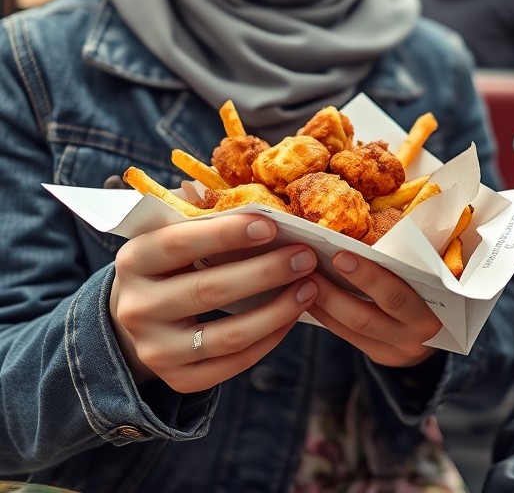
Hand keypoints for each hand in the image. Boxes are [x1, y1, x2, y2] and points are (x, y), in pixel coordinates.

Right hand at [109, 214, 317, 392]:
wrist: (138, 314)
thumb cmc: (171, 260)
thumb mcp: (173, 233)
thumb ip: (206, 217)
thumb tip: (262, 204)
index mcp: (134, 260)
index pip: (180, 244)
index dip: (227, 234)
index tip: (271, 226)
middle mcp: (137, 308)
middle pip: (209, 290)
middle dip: (266, 272)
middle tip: (305, 257)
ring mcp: (154, 350)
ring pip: (227, 335)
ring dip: (277, 310)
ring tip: (310, 287)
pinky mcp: (177, 380)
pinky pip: (232, 364)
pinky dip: (269, 339)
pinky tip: (292, 316)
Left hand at [307, 251, 442, 366]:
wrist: (446, 325)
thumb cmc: (437, 281)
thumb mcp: (436, 270)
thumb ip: (414, 258)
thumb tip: (373, 227)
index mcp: (436, 309)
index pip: (397, 295)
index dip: (368, 277)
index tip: (340, 255)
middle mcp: (417, 334)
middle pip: (366, 316)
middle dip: (334, 291)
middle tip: (310, 267)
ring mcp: (398, 349)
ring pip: (353, 327)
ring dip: (323, 303)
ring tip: (302, 279)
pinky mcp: (382, 355)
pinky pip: (348, 336)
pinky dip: (326, 316)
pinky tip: (308, 297)